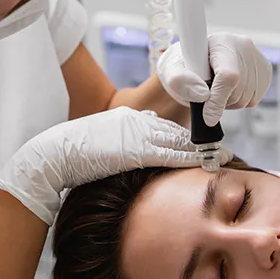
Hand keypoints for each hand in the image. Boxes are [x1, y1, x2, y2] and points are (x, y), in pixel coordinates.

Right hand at [0, 108, 229, 224]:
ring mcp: (138, 135)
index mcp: (128, 118)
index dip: (187, 136)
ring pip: (179, 140)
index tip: (205, 142)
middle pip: (177, 130)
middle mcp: (137, 122)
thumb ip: (123, 144)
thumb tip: (136, 154)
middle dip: (202, 140)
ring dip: (203, 149)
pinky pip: (171, 153)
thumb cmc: (74, 154)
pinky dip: (192, 157)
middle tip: (223, 147)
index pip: (165, 126)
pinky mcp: (136, 150)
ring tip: (224, 154)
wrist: (55, 155)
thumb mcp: (103, 142)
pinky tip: (209, 160)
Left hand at [157, 33, 272, 125]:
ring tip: (215, 89)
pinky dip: (239, 101)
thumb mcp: (171, 71)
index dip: (218, 100)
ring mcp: (257, 58)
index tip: (207, 118)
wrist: (194, 62)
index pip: (228, 75)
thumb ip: (180, 81)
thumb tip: (202, 95)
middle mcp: (243, 46)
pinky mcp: (265, 71)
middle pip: (239, 90)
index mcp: (220, 42)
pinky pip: (254, 100)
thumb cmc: (182, 65)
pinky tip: (227, 89)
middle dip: (220, 101)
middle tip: (204, 92)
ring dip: (229, 103)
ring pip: (248, 98)